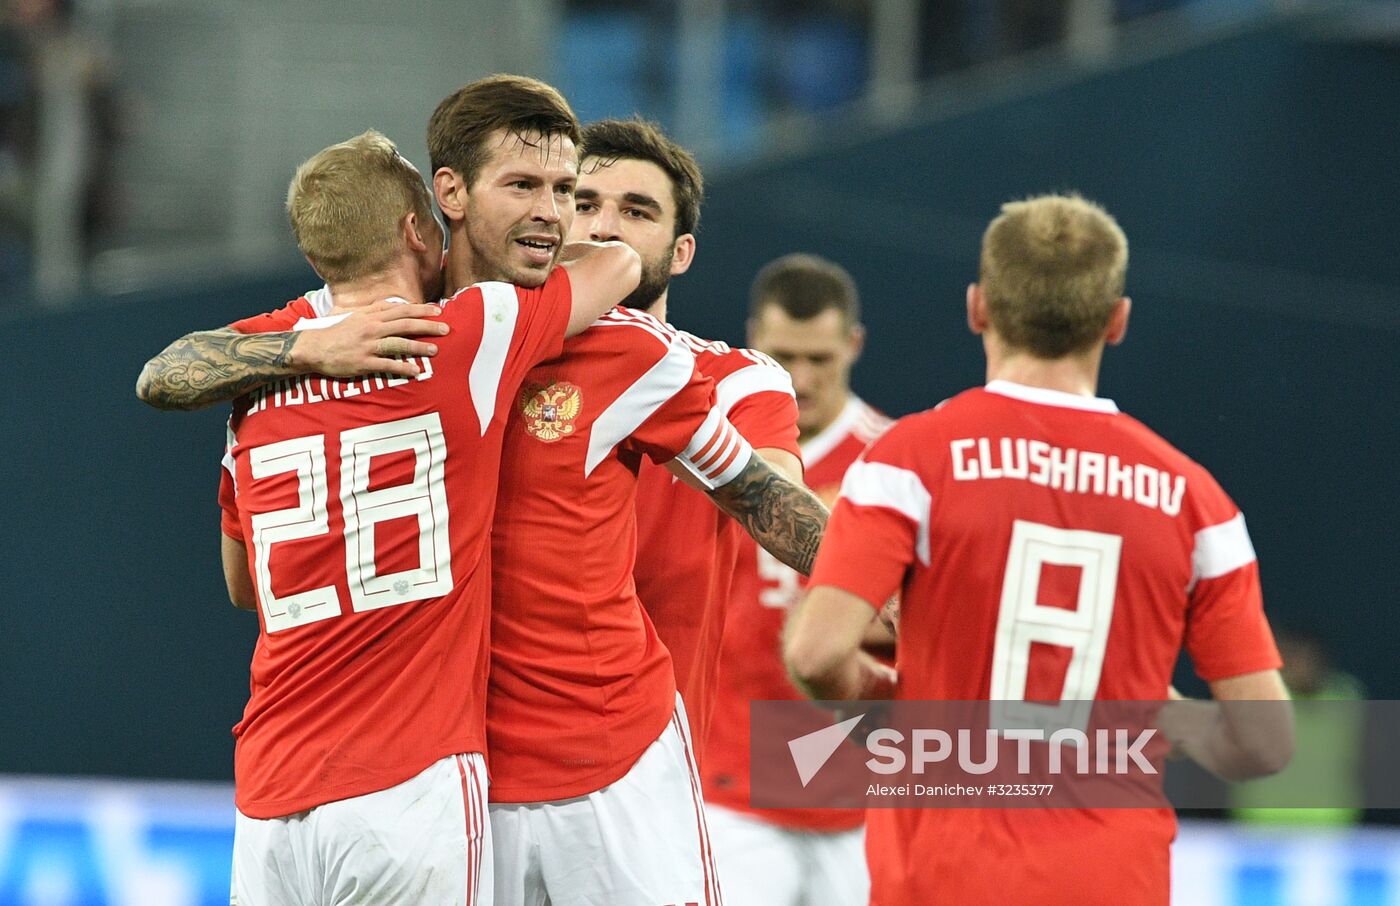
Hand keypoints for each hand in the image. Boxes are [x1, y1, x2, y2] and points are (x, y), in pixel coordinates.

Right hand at [288, 301, 447, 377]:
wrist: (312, 348)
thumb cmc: (332, 332)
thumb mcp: (352, 315)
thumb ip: (372, 310)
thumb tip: (391, 305)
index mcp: (369, 315)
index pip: (400, 309)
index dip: (420, 309)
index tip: (437, 310)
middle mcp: (371, 328)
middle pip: (405, 324)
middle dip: (427, 325)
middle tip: (446, 328)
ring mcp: (368, 345)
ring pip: (399, 343)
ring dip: (419, 346)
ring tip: (435, 350)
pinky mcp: (363, 362)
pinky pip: (387, 365)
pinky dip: (402, 367)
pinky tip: (415, 371)